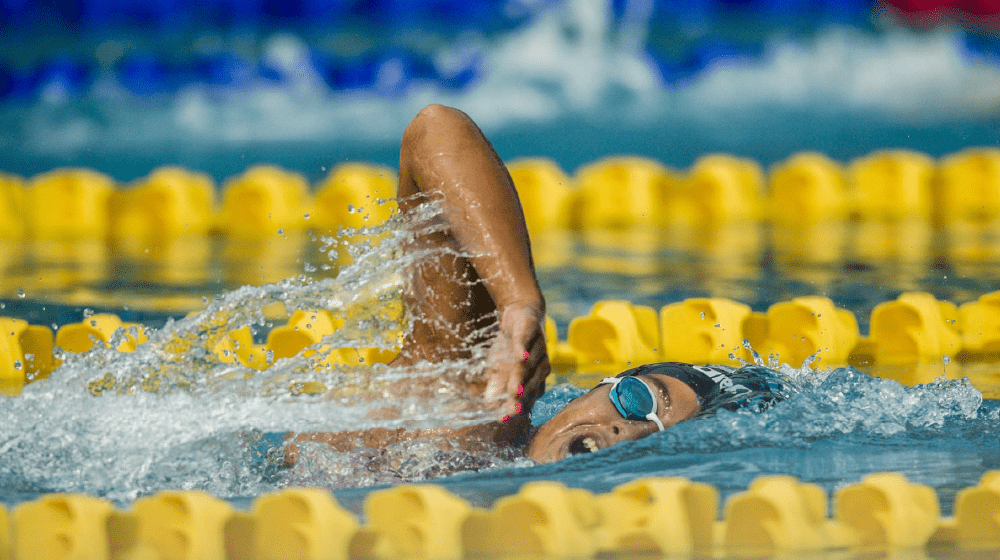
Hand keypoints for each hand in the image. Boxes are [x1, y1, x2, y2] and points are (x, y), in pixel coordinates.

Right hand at [483, 303, 549, 421]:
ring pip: (529, 365)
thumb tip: (488, 409)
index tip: (504, 420)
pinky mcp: (531, 329)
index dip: (516, 408)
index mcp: (534, 379)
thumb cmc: (511, 348)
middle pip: (530, 384)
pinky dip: (523, 348)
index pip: (527, 397)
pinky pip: (526, 340)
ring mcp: (538, 347)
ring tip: (513, 391)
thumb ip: (497, 388)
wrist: (521, 314)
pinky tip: (520, 356)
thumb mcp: (500, 369)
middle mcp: (541, 366)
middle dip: (521, 398)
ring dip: (521, 378)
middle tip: (513, 411)